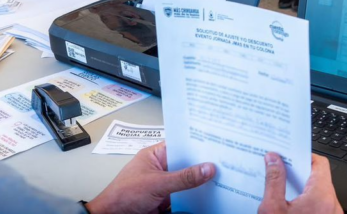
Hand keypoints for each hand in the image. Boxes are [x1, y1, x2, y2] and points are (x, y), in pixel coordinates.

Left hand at [86, 142, 214, 213]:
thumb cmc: (123, 195)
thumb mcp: (157, 184)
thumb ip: (183, 178)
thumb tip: (207, 168)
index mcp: (155, 155)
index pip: (180, 145)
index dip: (197, 145)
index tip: (216, 145)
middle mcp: (160, 168)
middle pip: (186, 165)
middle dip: (202, 166)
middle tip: (224, 163)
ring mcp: (163, 186)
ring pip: (186, 183)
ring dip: (199, 184)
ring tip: (221, 180)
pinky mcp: (165, 202)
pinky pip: (184, 198)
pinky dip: (194, 199)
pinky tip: (208, 197)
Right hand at [258, 153, 342, 213]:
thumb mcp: (272, 209)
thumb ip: (273, 181)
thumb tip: (273, 159)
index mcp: (322, 197)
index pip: (320, 163)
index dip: (303, 156)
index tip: (290, 156)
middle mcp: (332, 205)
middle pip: (320, 178)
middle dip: (300, 174)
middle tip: (283, 172)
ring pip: (321, 194)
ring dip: (305, 190)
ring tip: (285, 191)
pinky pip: (322, 206)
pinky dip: (310, 203)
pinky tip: (293, 207)